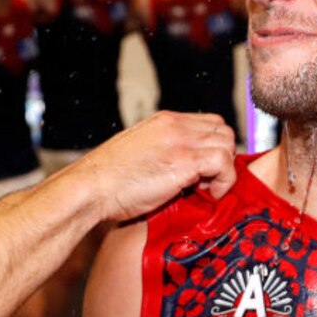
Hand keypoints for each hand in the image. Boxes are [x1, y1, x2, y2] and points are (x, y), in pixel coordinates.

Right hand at [64, 111, 237, 222]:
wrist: (89, 189)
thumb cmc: (108, 182)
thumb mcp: (139, 155)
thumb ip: (163, 152)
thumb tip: (182, 169)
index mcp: (164, 121)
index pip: (209, 123)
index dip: (214, 147)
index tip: (206, 171)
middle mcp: (175, 125)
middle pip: (223, 131)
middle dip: (224, 157)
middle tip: (207, 181)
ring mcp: (181, 141)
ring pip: (227, 144)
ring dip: (224, 170)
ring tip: (206, 190)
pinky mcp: (185, 160)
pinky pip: (224, 163)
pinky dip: (225, 181)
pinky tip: (209, 195)